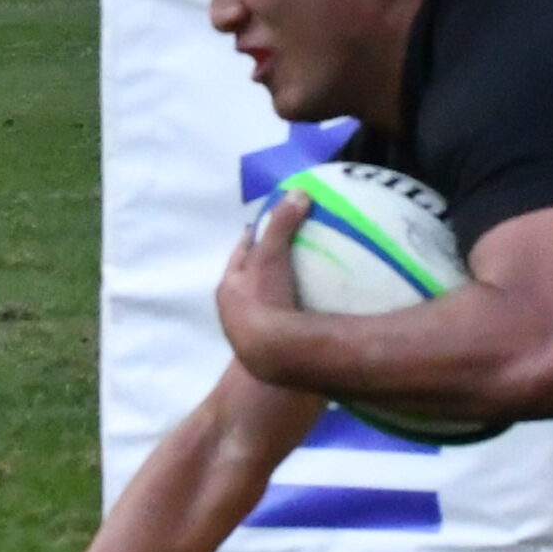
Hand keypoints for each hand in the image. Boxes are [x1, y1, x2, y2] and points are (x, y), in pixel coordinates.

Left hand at [214, 191, 311, 379]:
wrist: (273, 359)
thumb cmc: (264, 304)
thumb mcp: (271, 258)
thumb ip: (282, 224)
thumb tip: (299, 193)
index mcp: (230, 288)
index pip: (242, 253)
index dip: (255, 236)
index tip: (270, 222)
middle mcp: (237, 312)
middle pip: (254, 281)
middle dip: (270, 265)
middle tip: (293, 248)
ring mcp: (257, 335)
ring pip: (271, 305)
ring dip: (286, 293)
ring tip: (311, 278)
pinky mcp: (277, 354)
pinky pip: (292, 325)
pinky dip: (302, 315)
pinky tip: (322, 311)